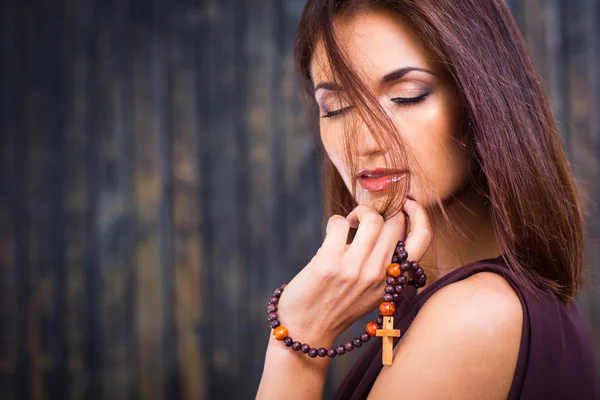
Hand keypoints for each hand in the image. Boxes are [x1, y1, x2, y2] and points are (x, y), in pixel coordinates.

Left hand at [274, 198, 431, 347]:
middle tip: (363, 221)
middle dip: (380, 211)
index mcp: (392, 280)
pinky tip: (331, 234)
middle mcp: (379, 274)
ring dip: (359, 213)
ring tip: (349, 224)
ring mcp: (355, 268)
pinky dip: (335, 221)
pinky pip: (339, 223)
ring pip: (372, 218)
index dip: (419, 214)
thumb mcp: (372, 292)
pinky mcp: (329, 262)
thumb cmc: (337, 306)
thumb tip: (387, 227)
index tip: (407, 203)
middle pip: (395, 222)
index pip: (421, 240)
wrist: (306, 329)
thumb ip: (384, 266)